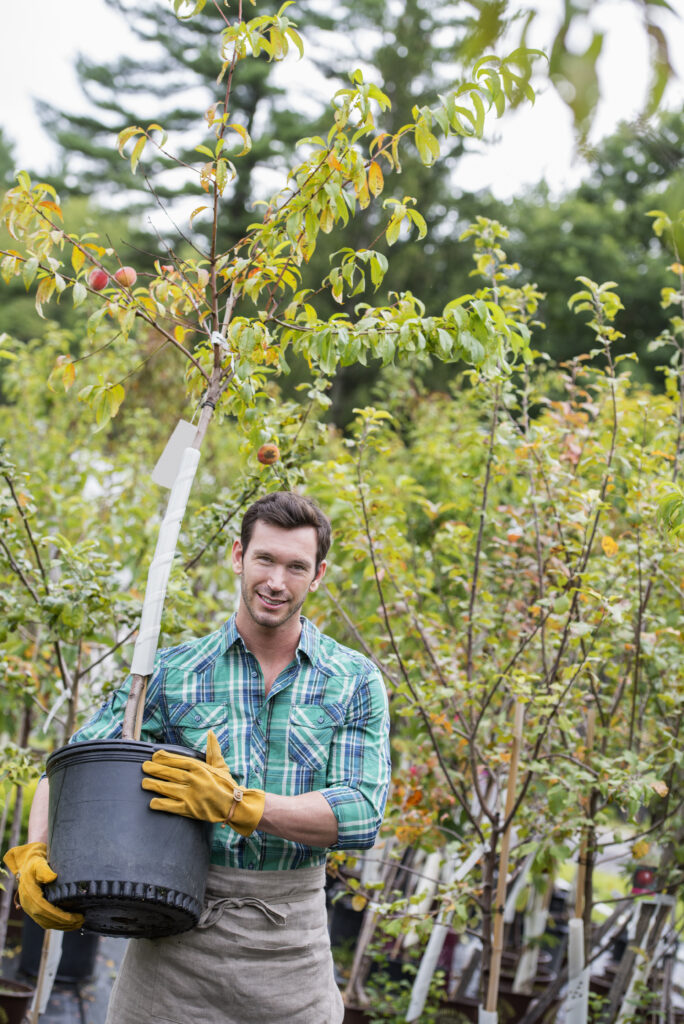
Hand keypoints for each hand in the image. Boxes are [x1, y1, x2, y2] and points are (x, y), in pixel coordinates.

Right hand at [3, 842, 84, 931]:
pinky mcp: (35, 909)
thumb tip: (53, 878)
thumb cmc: (36, 862)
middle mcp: (28, 904)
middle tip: (81, 921)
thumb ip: (44, 870)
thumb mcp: (38, 863)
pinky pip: (46, 921)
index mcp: (29, 894)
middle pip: (46, 920)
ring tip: (78, 923)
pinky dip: (58, 924)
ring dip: (62, 925)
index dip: (60, 916)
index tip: (75, 917)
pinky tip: (69, 922)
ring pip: (46, 923)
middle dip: (64, 923)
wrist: (28, 864)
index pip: (45, 910)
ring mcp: (30, 908)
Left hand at [141, 731, 264, 836]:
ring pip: (167, 788)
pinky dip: (161, 804)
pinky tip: (152, 802)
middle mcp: (194, 780)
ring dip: (154, 785)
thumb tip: (211, 733)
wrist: (234, 805)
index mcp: (200, 768)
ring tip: (144, 783)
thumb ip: (213, 749)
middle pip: (170, 773)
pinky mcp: (189, 809)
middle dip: (156, 769)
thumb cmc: (227, 784)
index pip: (178, 760)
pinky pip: (171, 806)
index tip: (154, 756)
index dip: (165, 758)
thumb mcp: (220, 765)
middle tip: (144, 767)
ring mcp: (191, 795)